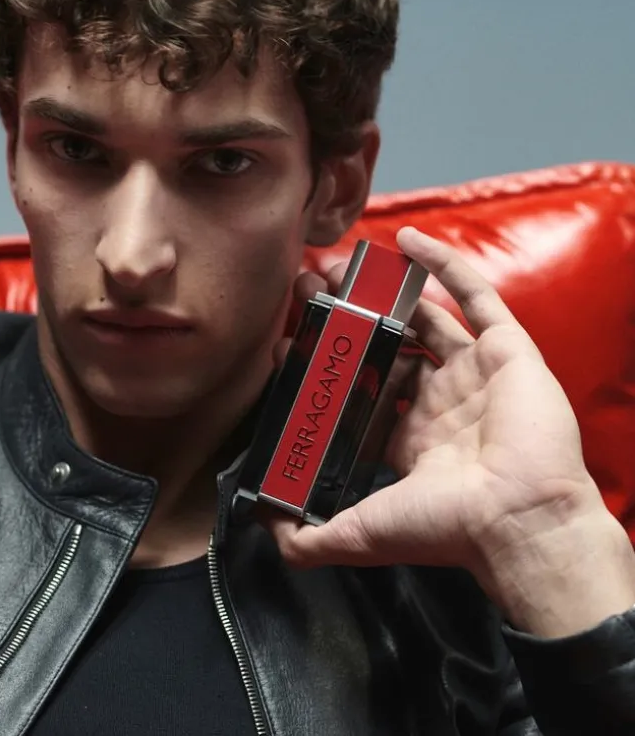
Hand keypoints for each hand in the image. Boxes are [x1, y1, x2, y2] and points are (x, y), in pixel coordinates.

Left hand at [267, 227, 634, 634]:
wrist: (517, 521)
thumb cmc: (446, 527)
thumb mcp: (360, 532)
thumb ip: (308, 540)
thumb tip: (264, 530)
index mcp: (410, 436)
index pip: (361, 387)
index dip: (329, 361)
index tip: (291, 335)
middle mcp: (443, 401)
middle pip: (390, 343)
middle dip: (351, 314)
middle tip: (313, 286)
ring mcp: (476, 372)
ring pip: (428, 315)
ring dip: (388, 288)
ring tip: (345, 263)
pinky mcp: (507, 350)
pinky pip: (477, 295)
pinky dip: (445, 265)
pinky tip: (407, 241)